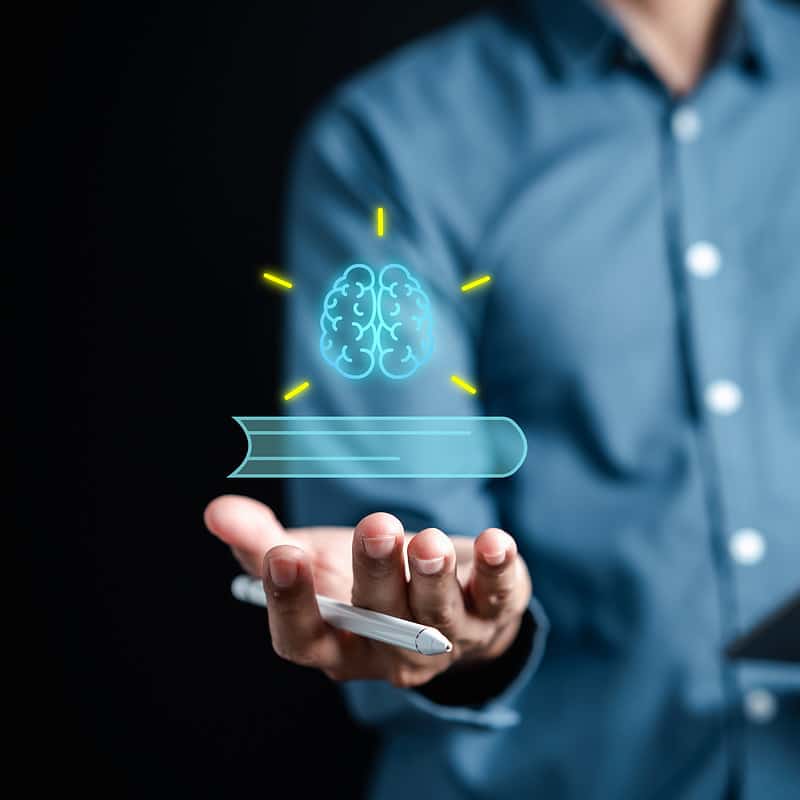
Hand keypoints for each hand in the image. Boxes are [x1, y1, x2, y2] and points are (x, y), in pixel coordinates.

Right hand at [204, 495, 531, 686]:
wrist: (436, 598)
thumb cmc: (361, 581)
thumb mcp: (312, 559)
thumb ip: (262, 540)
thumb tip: (216, 511)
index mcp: (335, 641)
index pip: (302, 638)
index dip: (290, 602)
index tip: (281, 553)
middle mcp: (389, 650)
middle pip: (379, 622)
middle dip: (376, 575)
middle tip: (375, 527)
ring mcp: (447, 640)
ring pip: (438, 616)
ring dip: (432, 576)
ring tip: (425, 540)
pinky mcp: (492, 613)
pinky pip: (499, 600)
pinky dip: (498, 572)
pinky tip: (494, 542)